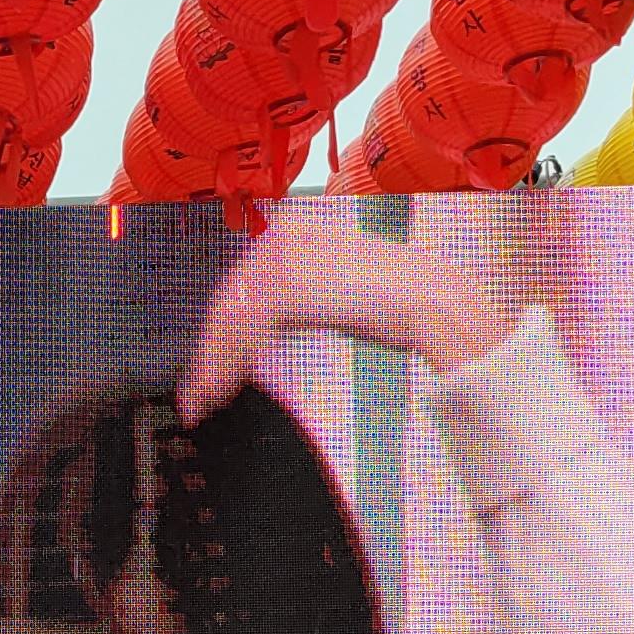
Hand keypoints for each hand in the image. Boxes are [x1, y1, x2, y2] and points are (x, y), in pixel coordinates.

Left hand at [178, 207, 509, 425]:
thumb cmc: (398, 303)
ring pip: (231, 318)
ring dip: (213, 365)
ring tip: (205, 402)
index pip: (244, 282)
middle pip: (231, 301)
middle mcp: (287, 236)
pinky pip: (245, 329)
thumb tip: (265, 326)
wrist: (437, 303)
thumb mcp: (340, 289)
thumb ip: (304, 295)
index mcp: (297, 231)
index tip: (208, 364)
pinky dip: (228, 363)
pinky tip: (222, 389)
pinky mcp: (290, 284)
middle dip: (210, 352)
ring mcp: (287, 257)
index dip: (222, 327)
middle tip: (195, 394)